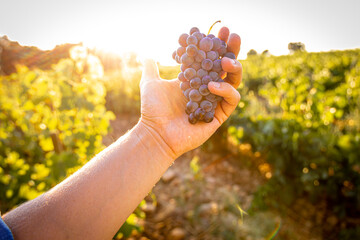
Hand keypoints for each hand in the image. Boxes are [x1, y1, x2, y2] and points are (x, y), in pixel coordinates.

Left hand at [139, 27, 241, 158]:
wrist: (156, 132)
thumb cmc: (153, 109)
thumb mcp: (150, 83)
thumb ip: (150, 68)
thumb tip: (146, 54)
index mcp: (196, 79)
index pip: (210, 57)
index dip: (216, 43)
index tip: (219, 29)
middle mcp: (208, 88)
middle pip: (226, 66)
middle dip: (232, 49)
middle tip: (232, 35)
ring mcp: (215, 101)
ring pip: (234, 81)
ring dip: (234, 67)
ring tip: (226, 60)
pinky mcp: (219, 115)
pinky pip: (232, 100)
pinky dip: (226, 90)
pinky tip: (212, 85)